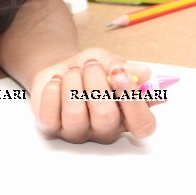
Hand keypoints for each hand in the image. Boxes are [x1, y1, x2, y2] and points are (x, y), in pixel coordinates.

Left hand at [30, 48, 157, 143]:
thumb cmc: (91, 69)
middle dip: (96, 83)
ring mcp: (78, 133)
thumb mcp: (109, 60)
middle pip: (106, 118)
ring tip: (73, 71)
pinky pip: (50, 114)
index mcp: (127, 116)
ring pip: (75, 114)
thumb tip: (145, 74)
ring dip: (73, 83)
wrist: (62, 69)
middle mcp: (105, 130)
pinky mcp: (52, 130)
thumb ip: (125, 67)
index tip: (120, 73)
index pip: (143, 125)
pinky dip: (53, 90)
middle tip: (91, 64)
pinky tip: (56, 81)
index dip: (133, 101)